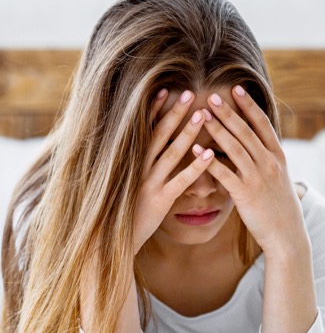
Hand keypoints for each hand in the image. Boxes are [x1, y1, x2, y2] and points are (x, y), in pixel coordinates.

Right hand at [132, 89, 214, 252]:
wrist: (106, 242)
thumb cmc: (120, 213)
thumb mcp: (124, 185)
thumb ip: (135, 167)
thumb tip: (144, 150)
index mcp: (130, 163)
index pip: (144, 130)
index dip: (155, 110)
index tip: (166, 90)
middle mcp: (138, 169)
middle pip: (158, 135)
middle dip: (174, 113)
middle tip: (189, 93)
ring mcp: (148, 183)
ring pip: (171, 153)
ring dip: (187, 133)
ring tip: (202, 115)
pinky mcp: (160, 201)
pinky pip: (181, 181)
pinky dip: (196, 167)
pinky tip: (210, 154)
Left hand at [202, 85, 308, 257]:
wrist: (287, 234)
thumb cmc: (279, 206)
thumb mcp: (280, 178)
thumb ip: (267, 159)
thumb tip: (256, 144)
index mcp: (278, 156)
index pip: (262, 124)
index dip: (249, 105)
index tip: (237, 88)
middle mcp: (270, 163)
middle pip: (246, 131)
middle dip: (228, 112)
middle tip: (212, 95)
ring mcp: (258, 178)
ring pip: (235, 148)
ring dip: (217, 130)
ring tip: (201, 115)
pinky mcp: (245, 194)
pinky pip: (224, 174)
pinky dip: (209, 161)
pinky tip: (195, 150)